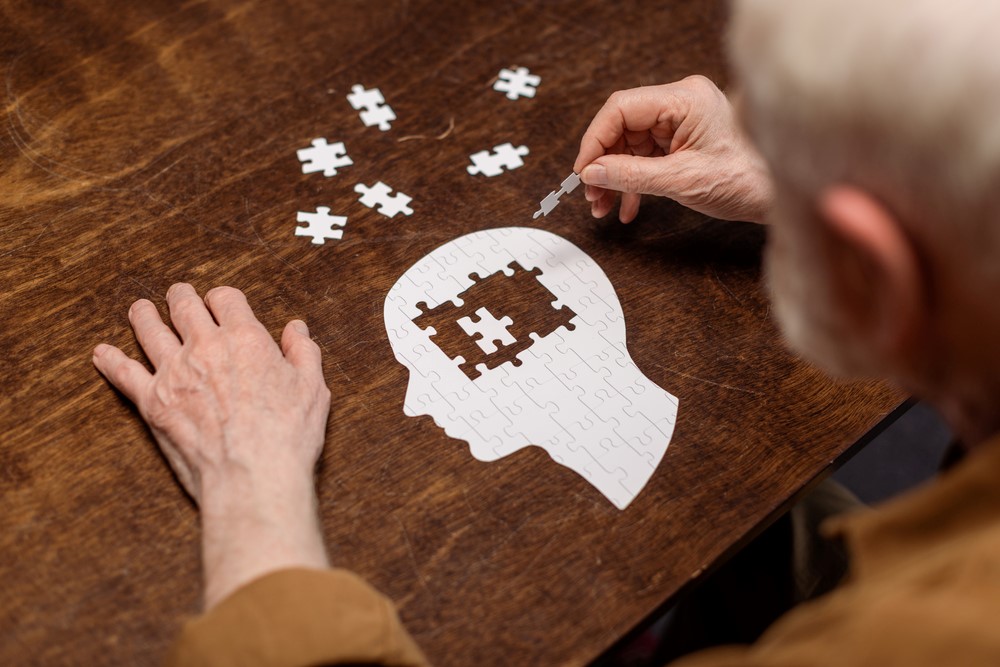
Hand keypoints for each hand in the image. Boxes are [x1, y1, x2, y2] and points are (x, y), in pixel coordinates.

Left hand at [93, 283, 331, 607]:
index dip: (222, 297)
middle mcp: (206, 348)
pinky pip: (124, 374)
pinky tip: (102, 354)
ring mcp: (174, 373)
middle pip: (184, 307)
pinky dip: (111, 361)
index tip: (221, 302)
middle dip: (180, 297)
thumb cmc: (287, 435)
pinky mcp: (153, 402)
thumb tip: (296, 329)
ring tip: (140, 310)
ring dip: (144, 316)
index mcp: (246, 338)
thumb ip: (303, 352)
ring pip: (150, 331)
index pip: (226, 299)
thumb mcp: (313, 387)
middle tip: (177, 294)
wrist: (252, 476)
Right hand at [573, 75, 773, 223]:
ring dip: (615, 178)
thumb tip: (592, 173)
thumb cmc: (747, 180)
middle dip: (604, 164)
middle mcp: (682, 104)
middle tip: (592, 195)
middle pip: (623, 127)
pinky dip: (633, 182)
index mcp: (685, 99)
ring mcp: (682, 122)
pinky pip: (646, 157)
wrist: (779, 195)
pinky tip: (627, 207)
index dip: (595, 141)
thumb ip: (631, 175)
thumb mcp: (681, 181)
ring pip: (630, 145)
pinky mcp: (684, 140)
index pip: (621, 109)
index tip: (583, 171)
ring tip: (604, 206)